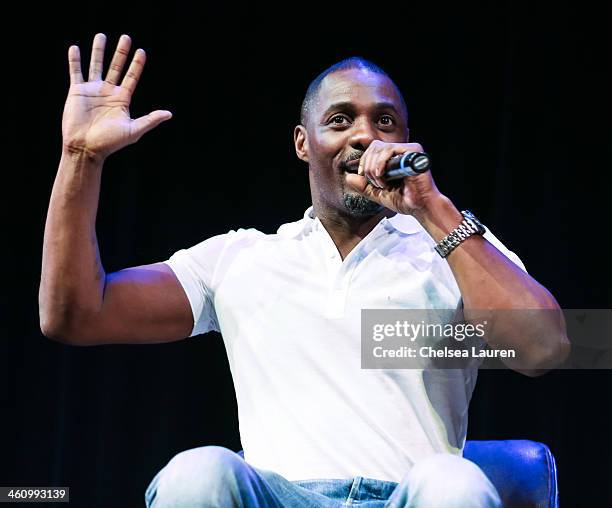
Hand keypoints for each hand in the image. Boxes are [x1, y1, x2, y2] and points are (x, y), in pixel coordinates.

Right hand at [62, 33, 171, 161]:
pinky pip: (76, 72)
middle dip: (121, 53)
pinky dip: (75, 61)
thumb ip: (150, 120)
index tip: (141, 51)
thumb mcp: (133, 131)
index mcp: (122, 100)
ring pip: (96, 66)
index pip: (131, 77)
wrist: (85, 148)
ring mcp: (92, 91)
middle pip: (116, 67)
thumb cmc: (110, 143)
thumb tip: (169, 114)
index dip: (136, 65)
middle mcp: (108, 93)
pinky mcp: (77, 92)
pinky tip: (75, 48)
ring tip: (101, 36)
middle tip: (126, 37)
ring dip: (98, 51)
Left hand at [345, 140, 440, 214]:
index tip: (362, 175)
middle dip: (367, 165)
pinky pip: (390, 149)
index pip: (373, 149)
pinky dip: (381, 164)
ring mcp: (408, 150)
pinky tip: (383, 177)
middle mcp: (401, 151)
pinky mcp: (414, 151)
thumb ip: (364, 186)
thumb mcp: (378, 193)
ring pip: (380, 147)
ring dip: (374, 168)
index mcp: (394, 158)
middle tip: (373, 182)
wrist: (419, 207)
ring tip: (381, 183)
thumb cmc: (404, 200)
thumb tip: (348, 177)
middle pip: (374, 146)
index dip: (363, 161)